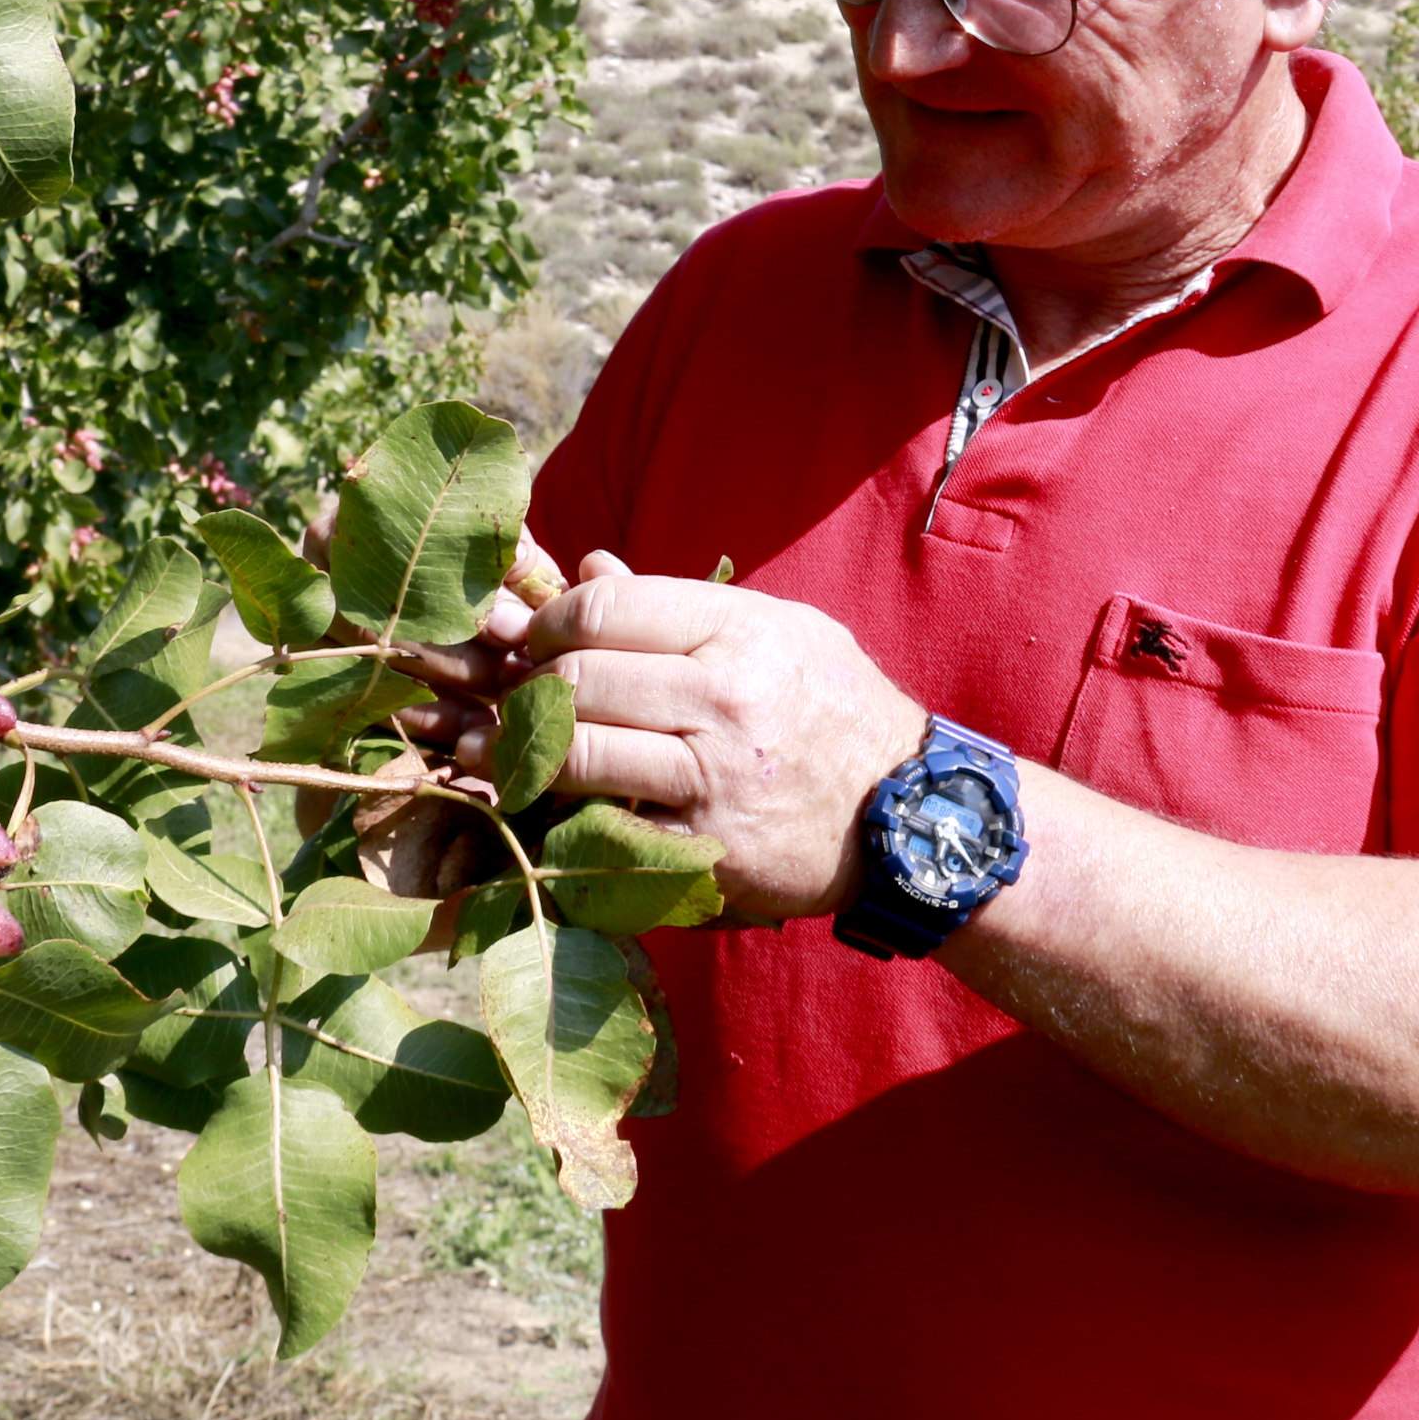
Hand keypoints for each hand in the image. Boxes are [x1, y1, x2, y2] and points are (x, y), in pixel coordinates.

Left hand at [519, 554, 929, 919]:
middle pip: (576, 681)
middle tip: (517, 700)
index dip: (549, 624)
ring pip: (575, 754)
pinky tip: (552, 809)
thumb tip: (586, 570)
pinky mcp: (703, 849)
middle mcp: (722, 699)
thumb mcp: (778, 631)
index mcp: (738, 631)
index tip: (539, 640)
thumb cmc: (832, 708)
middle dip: (528, 691)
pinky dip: (565, 818)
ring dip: (526, 754)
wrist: (910, 813)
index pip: (602, 610)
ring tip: (508, 752)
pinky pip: (602, 828)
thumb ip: (678, 605)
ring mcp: (711, 778)